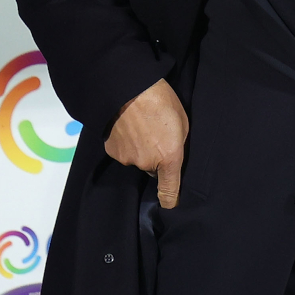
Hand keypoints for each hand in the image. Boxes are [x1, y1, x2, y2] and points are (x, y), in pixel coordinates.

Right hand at [104, 79, 188, 208]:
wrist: (127, 87)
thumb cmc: (161, 99)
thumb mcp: (183, 121)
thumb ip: (180, 144)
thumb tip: (175, 155)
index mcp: (169, 157)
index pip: (170, 191)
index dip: (171, 201)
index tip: (171, 208)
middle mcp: (146, 163)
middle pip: (153, 168)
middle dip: (156, 157)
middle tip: (156, 134)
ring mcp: (127, 158)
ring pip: (137, 159)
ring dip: (140, 148)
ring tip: (141, 125)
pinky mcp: (112, 151)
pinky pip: (123, 151)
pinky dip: (126, 142)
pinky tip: (128, 125)